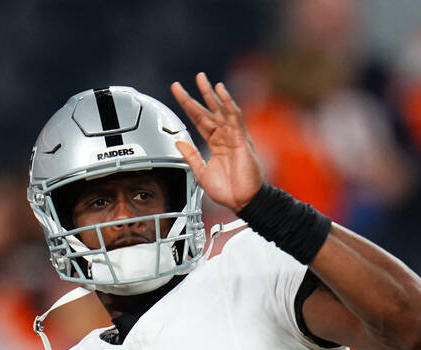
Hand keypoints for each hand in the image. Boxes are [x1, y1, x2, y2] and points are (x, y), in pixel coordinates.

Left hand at [171, 73, 262, 213]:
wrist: (242, 201)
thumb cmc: (227, 190)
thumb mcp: (200, 172)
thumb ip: (191, 156)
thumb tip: (179, 142)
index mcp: (214, 144)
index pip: (199, 120)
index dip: (189, 106)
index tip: (179, 92)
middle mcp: (224, 137)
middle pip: (210, 110)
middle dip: (201, 94)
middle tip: (195, 77)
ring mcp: (233, 137)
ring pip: (222, 110)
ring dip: (213, 95)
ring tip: (204, 80)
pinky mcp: (242, 140)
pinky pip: (235, 118)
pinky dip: (228, 104)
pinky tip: (222, 93)